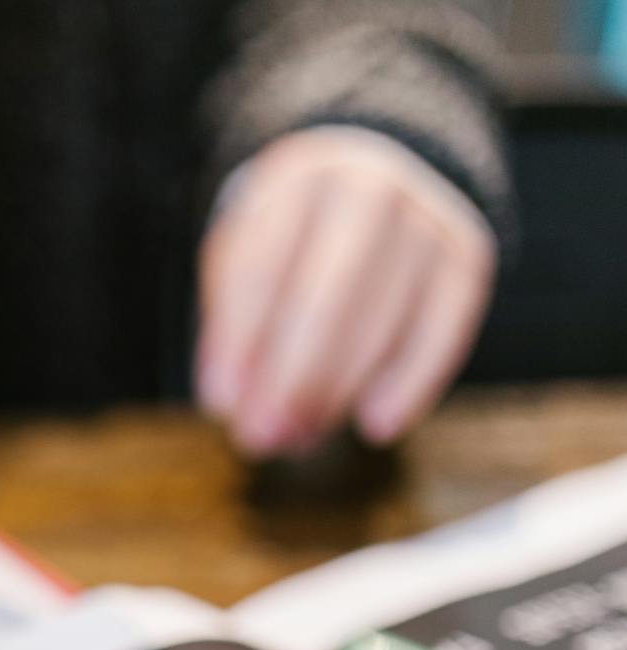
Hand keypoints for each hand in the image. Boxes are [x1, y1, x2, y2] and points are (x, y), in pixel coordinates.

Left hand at [195, 128, 495, 457]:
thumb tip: (231, 404)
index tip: (219, 405)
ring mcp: (424, 221)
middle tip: (261, 438)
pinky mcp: (465, 257)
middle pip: (329, 296)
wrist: (373, 176)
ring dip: (339, 390)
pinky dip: (411, 382)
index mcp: (295, 183)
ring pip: (383, 317)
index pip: (260, 269)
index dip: (237, 343)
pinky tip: (376, 425)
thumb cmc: (291, 238)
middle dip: (292, 378)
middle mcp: (368, 190)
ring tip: (299, 438)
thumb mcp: (246, 256)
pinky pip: (444, 328)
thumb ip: (232, 325)